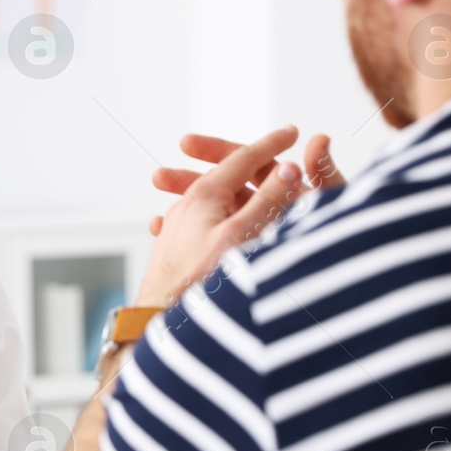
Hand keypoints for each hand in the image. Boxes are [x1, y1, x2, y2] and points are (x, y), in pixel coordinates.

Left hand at [135, 126, 306, 309]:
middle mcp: (188, 204)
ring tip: (251, 180)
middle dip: (252, 162)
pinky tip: (225, 216)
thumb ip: (267, 202)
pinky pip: (202, 222)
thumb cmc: (200, 280)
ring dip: (235, 189)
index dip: (272, 144)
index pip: (245, 158)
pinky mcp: (175, 247)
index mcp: (206, 194)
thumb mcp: (243, 237)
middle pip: (227, 174)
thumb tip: (289, 169)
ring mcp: (179, 225)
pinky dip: (221, 214)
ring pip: (213, 198)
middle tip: (276, 148)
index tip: (293, 131)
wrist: (157, 318)